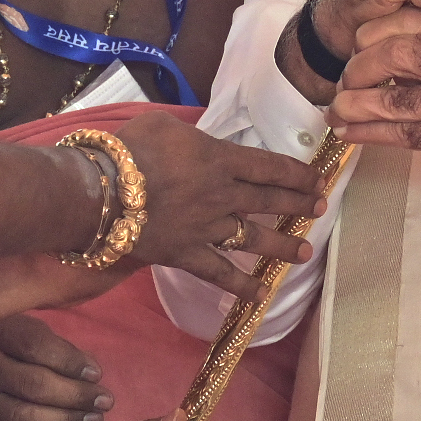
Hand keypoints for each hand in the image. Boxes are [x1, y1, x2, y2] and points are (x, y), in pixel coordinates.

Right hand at [113, 115, 322, 292]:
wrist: (100, 192)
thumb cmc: (128, 150)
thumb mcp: (163, 125)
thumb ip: (190, 136)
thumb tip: (198, 143)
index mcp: (220, 160)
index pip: (270, 167)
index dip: (297, 174)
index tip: (317, 179)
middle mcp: (222, 196)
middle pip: (269, 201)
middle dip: (298, 205)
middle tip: (320, 209)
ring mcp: (206, 229)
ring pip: (253, 239)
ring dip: (282, 246)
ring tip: (304, 254)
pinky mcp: (186, 255)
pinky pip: (219, 274)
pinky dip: (240, 286)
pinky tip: (260, 295)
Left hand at [326, 9, 420, 223]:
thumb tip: (401, 55)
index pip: (416, 21)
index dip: (375, 33)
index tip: (357, 48)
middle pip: (399, 51)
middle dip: (359, 66)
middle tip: (343, 80)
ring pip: (397, 96)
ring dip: (356, 104)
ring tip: (336, 110)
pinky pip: (407, 135)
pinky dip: (371, 133)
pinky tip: (353, 133)